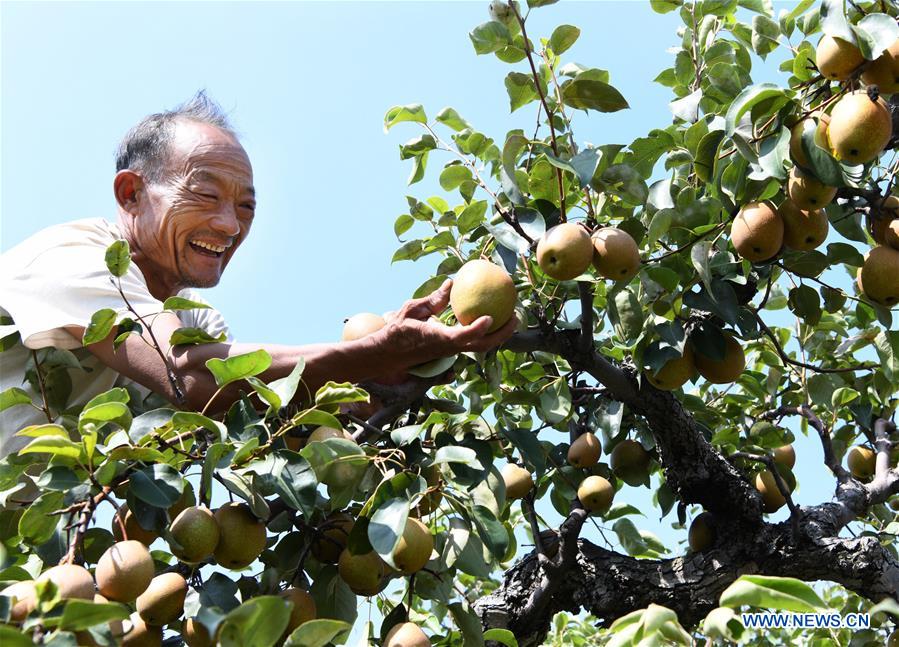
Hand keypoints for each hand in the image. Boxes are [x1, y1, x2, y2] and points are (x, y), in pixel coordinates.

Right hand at [380, 279, 518, 367]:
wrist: (389, 353)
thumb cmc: (398, 330)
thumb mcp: (412, 309)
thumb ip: (433, 299)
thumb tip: (451, 283)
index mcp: (438, 339)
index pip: (462, 337)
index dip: (478, 329)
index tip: (490, 317)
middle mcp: (449, 348)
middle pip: (481, 346)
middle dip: (502, 334)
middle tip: (515, 316)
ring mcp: (452, 352)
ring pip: (480, 347)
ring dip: (498, 335)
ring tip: (511, 318)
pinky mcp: (452, 351)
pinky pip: (473, 343)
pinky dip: (486, 334)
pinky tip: (493, 321)